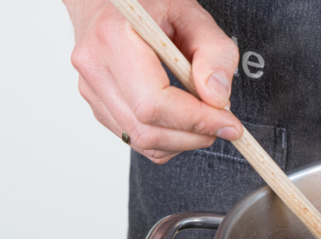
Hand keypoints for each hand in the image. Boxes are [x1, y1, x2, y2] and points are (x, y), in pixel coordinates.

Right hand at [63, 0, 242, 162]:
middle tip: (222, 122)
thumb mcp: (193, 15)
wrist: (109, 1)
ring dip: (183, 140)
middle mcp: (95, 68)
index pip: (154, 104)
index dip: (197, 121)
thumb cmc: (151, 4)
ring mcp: (91, 90)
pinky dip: (167, 139)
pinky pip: (136, 139)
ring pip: (142, 142)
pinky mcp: (98, 106)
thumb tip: (217, 99)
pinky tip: (180, 116)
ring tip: (202, 115)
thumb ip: (215, 54)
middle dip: (194, 135)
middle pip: (147, 130)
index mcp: (114, 39)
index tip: (229, 123)